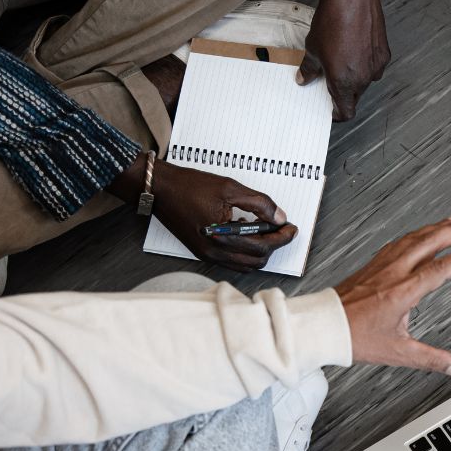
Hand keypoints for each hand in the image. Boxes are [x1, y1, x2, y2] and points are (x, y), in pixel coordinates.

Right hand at [151, 162, 295, 271]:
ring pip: (246, 265)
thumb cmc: (189, 186)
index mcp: (222, 236)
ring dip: (261, 252)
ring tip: (266, 231)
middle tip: (282, 228)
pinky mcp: (202, 253)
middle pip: (257, 260)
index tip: (291, 228)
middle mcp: (214, 251)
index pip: (263, 246)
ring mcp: (207, 254)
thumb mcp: (230, 188)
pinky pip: (232, 263)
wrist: (159, 189)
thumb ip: (259, 203)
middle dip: (274, 245)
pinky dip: (245, 254)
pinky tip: (247, 235)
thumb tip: (279, 216)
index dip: (282, 237)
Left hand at [298, 0, 389, 120]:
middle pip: (355, 97)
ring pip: (365, 81)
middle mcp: (363, 78)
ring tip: (343, 58)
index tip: (331, 109)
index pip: (346, 112)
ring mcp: (376, 66)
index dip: (337, 114)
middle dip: (343, 92)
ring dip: (355, 76)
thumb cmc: (333, 20)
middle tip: (331, 78)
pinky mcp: (384, 53)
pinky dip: (365, 62)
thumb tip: (304, 78)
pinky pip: (374, 66)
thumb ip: (309, 68)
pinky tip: (355, 47)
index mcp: (344, 82)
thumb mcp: (313, 47)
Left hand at [333, 212, 450, 374]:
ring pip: (414, 238)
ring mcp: (382, 266)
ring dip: (436, 226)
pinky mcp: (372, 265)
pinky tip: (420, 233)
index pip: (441, 269)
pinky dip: (415, 234)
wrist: (321, 326)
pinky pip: (399, 242)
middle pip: (429, 242)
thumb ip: (430, 358)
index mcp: (402, 291)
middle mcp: (393, 273)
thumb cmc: (354, 336)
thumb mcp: (398, 352)